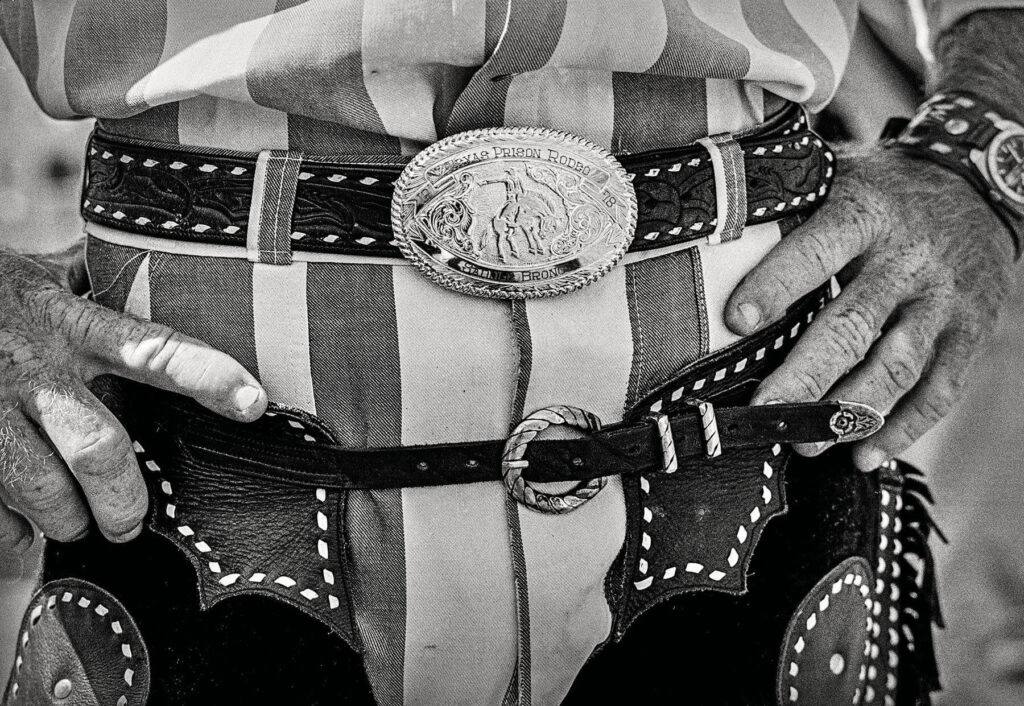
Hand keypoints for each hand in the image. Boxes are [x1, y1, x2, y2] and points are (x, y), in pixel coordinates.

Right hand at [0, 247, 266, 550]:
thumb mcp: (36, 275)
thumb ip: (91, 289)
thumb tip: (166, 274)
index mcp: (65, 323)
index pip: (153, 349)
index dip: (207, 376)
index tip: (254, 402)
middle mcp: (32, 368)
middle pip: (100, 450)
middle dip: (124, 500)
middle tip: (131, 522)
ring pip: (44, 491)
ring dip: (68, 520)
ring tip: (76, 523)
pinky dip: (12, 531)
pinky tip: (20, 524)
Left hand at [725, 144, 1014, 469]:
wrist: (978, 188)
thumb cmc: (883, 193)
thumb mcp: (838, 179)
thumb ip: (789, 210)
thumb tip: (709, 238)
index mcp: (866, 214)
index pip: (817, 251)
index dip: (776, 285)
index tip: (736, 321)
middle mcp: (908, 259)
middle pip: (854, 324)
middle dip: (807, 375)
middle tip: (764, 413)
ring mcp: (944, 300)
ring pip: (898, 365)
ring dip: (850, 412)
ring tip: (806, 444)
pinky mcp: (970, 333)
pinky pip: (940, 389)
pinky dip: (903, 428)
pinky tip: (863, 454)